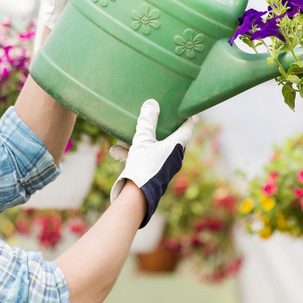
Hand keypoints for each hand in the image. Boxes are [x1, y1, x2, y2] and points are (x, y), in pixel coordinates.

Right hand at [110, 100, 193, 227]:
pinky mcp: (151, 174)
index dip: (184, 118)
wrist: (136, 198)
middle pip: (167, 138)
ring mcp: (162, 167)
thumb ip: (147, 122)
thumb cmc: (144, 166)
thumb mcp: (143, 140)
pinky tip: (116, 151)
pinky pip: (142, 160)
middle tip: (151, 117)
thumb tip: (151, 103)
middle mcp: (172, 158)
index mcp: (176, 147)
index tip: (182, 109)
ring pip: (151, 149)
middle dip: (155, 128)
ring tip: (123, 136)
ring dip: (136, 142)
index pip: (186, 129)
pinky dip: (131, 154)